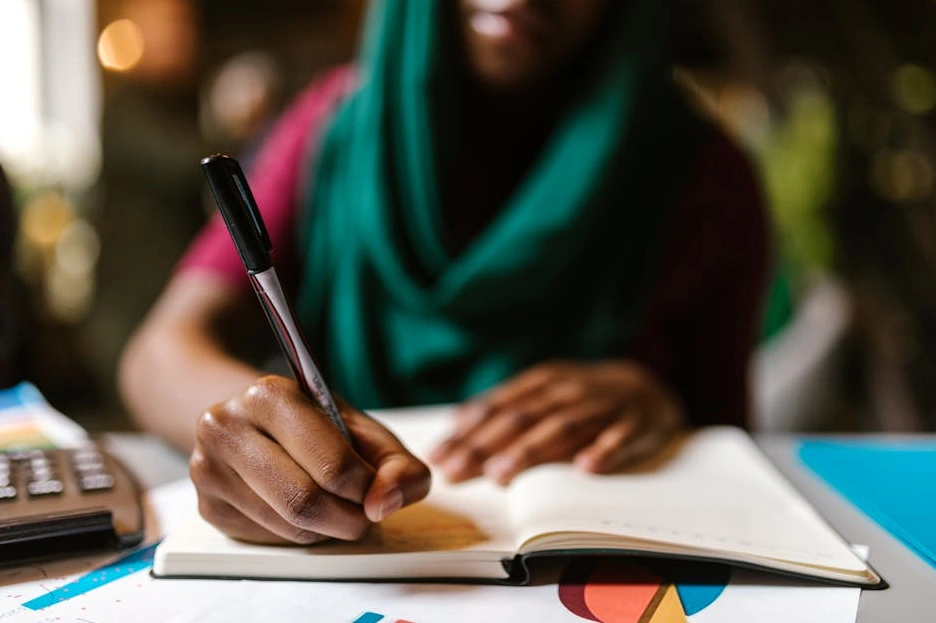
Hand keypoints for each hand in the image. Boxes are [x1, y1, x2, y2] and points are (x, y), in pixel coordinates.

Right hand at [189, 375, 430, 544]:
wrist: (256, 421)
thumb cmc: (317, 427)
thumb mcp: (365, 432)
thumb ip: (397, 465)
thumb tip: (385, 503)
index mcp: (269, 395)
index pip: (331, 463)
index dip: (367, 488)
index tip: (378, 489)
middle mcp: (227, 426)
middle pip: (304, 501)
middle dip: (348, 518)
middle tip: (365, 514)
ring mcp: (208, 468)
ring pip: (287, 526)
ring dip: (327, 530)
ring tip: (339, 509)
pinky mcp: (207, 506)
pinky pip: (268, 539)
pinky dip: (300, 535)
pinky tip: (305, 512)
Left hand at [429, 361, 683, 484]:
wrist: (646, 386)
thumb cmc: (582, 396)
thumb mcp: (544, 391)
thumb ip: (505, 406)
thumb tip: (456, 424)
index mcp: (543, 381)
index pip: (498, 407)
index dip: (467, 432)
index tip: (439, 455)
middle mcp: (568, 390)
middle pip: (522, 418)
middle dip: (485, 446)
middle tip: (457, 472)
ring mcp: (602, 405)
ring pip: (563, 426)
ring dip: (530, 451)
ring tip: (501, 474)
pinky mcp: (635, 422)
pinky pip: (620, 437)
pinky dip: (604, 451)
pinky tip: (586, 468)